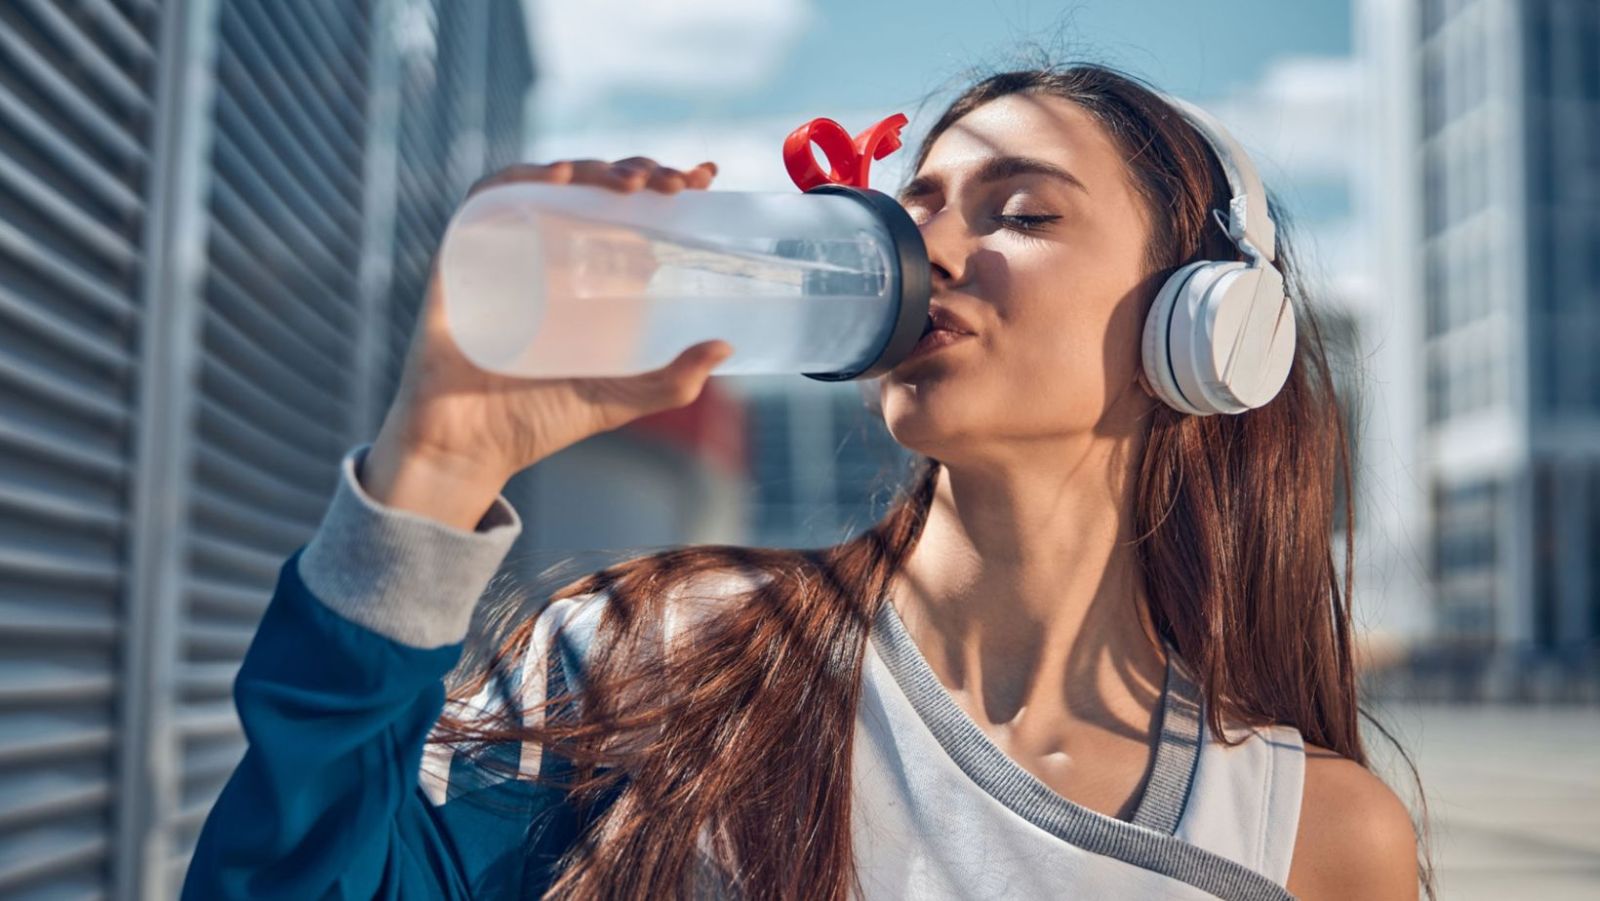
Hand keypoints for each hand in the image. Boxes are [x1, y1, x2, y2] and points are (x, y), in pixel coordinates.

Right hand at [364, 157, 726, 525]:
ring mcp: (505, 250)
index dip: (663, 182)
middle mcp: (547, 253)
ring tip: (632, 183)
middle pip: (594, 188)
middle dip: (638, 172)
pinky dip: (521, 178)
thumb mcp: (618, 400)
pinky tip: (561, 178)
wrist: (467, 450)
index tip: (704, 176)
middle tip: (675, 185)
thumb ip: (671, 382)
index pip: (628, 210)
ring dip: (592, 169)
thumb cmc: (536, 423)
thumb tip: (725, 347)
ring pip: (548, 182)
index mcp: (586, 276)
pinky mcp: (462, 256)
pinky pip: (486, 199)